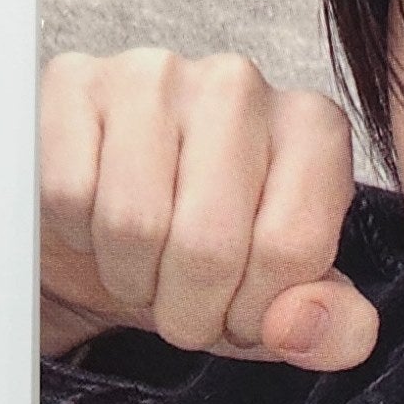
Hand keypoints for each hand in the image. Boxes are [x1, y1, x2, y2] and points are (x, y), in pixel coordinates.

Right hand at [39, 49, 379, 368]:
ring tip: (142, 266)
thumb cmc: (208, 261)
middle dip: (190, 308)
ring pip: (134, 224)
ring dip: (131, 278)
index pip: (292, 246)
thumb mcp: (284, 307)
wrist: (113, 238)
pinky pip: (69, 195)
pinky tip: (96, 224)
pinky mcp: (72, 82)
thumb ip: (333, 329)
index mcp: (312, 129)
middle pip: (209, 245)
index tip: (240, 309)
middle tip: (183, 302)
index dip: (256, 309)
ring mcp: (152, 75)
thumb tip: (301, 325)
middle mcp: (239, 85)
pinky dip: (78, 236)